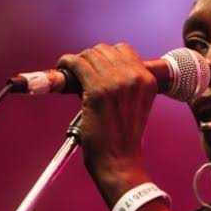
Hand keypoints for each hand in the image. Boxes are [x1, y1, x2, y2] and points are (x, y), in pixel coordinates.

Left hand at [57, 43, 156, 207]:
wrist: (119, 161)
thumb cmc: (123, 137)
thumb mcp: (136, 104)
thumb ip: (127, 83)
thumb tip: (102, 67)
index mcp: (148, 80)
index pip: (124, 50)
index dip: (106, 56)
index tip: (96, 66)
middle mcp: (135, 77)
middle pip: (105, 50)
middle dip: (91, 58)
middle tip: (81, 73)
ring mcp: (116, 82)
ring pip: (90, 54)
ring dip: (78, 61)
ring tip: (72, 73)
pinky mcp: (97, 90)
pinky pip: (77, 64)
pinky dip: (66, 63)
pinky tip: (63, 68)